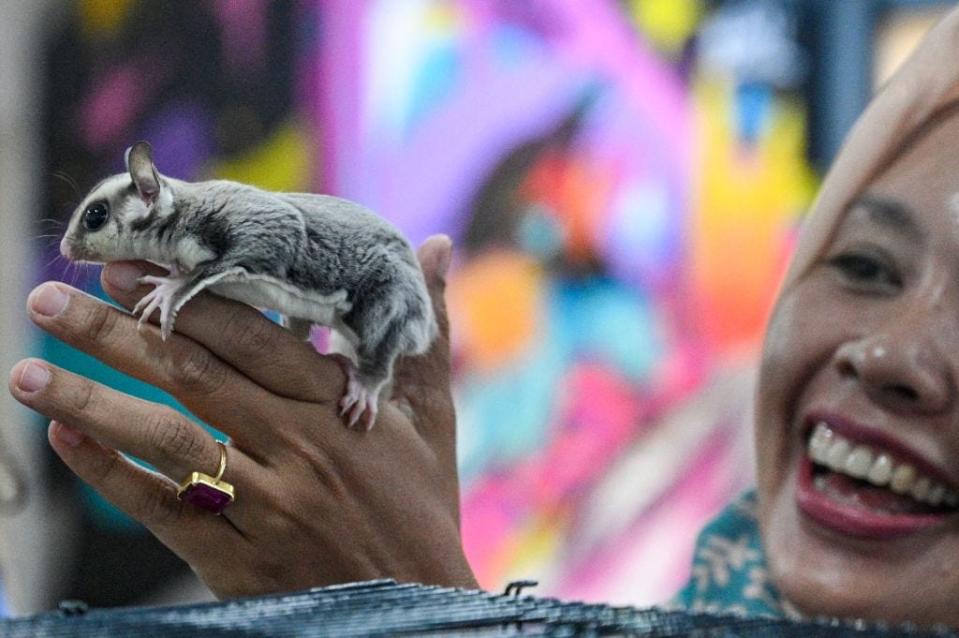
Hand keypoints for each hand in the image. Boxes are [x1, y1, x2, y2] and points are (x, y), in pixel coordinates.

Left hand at [8, 236, 476, 597]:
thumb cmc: (422, 505)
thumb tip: (439, 245)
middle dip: (116, 333)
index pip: (251, 337)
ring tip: (29, 370)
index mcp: (339, 407)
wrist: (417, 606)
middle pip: (193, 377)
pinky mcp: (236, 556)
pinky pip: (163, 509)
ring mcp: (263, 503)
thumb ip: (425, 330)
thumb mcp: (433, 415)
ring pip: (167, 439)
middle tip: (52, 297)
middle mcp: (296, 448)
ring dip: (92, 401)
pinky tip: (65, 443)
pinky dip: (110, 474)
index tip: (131, 265)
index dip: (187, 296)